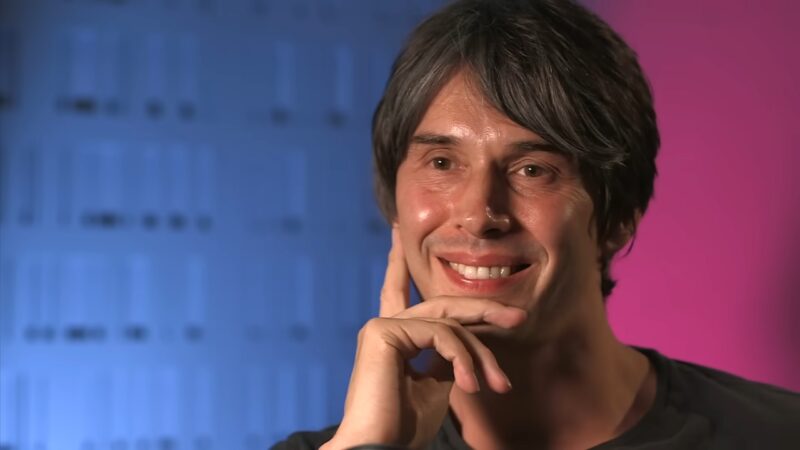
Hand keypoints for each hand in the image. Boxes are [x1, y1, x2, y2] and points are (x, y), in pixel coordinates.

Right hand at [322, 228, 526, 449]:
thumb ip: (445, 357)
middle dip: (485, 310)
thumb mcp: (434, 385)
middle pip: (444, 306)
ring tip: (497, 385)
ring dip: (480, 354)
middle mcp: (385, 326)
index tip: (397, 231)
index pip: (399, 292)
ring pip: (448, 322)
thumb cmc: (404, 427)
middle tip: (520, 315)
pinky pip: (440, 334)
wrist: (380, 449)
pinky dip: (462, 358)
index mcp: (393, 338)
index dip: (399, 263)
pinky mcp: (382, 332)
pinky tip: (470, 385)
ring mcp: (381, 326)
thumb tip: (465, 344)